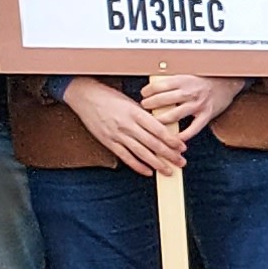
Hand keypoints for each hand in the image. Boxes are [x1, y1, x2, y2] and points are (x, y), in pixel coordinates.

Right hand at [66, 79, 189, 175]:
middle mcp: (127, 125)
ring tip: (168, 171)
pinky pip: (125, 156)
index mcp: (135, 112)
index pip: (158, 129)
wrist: (85, 96)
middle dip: (169, 155)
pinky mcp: (108, 141)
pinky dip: (137, 165)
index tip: (182, 147)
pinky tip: (148, 171)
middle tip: (181, 162)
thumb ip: (145, 116)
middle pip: (152, 143)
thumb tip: (163, 129)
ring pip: (141, 152)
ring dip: (156, 163)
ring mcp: (117, 134)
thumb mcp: (131, 103)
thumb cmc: (110, 97)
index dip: (171, 140)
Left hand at [139, 73, 240, 140]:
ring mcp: (198, 105)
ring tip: (154, 121)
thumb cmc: (206, 78)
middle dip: (150, 105)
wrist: (228, 82)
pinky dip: (183, 135)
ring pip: (174, 115)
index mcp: (183, 80)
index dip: (148, 91)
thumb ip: (174, 80)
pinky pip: (193, 128)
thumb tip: (154, 84)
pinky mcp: (206, 115)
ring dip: (161, 120)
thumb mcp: (189, 74)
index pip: (159, 86)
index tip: (144, 94)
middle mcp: (190, 92)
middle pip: (163, 100)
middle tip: (145, 107)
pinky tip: (175, 137)